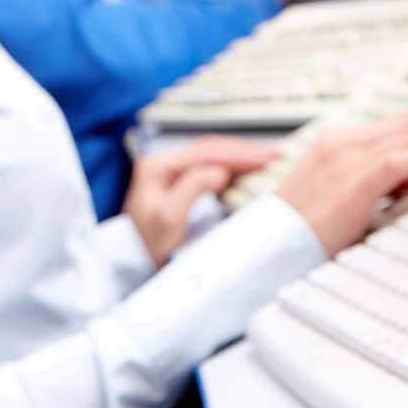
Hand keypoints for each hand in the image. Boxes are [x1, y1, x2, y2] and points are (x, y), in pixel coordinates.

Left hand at [124, 135, 279, 265]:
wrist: (134, 258)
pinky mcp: (179, 181)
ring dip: (239, 155)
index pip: (205, 153)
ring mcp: (171, 170)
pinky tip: (247, 167)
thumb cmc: (148, 242)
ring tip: (266, 157)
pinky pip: (209, 165)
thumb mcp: (169, 218)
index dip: (237, 154)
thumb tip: (220, 171)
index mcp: (158, 166)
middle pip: (210, 149)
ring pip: (211, 155)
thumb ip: (193, 189)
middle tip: (273, 154)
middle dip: (243, 150)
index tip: (263, 158)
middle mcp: (164, 163)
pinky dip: (231, 164)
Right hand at [275, 115, 407, 256]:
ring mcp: (348, 155)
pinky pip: (405, 156)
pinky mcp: (357, 177)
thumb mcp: (336, 195)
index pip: (392, 125)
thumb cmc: (300, 228)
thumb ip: (369, 182)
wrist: (271, 244)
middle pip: (407, 122)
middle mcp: (342, 141)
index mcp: (334, 142)